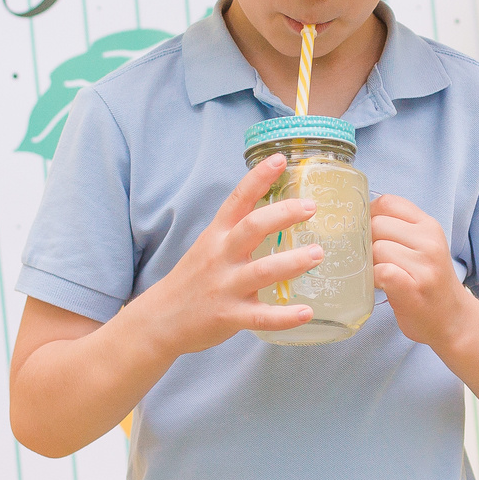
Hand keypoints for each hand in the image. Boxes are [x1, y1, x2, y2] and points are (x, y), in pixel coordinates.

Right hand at [131, 155, 327, 354]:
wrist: (161, 319)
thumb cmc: (193, 280)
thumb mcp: (209, 246)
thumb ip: (238, 231)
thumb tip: (278, 211)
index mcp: (217, 235)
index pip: (238, 200)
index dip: (258, 178)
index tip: (280, 159)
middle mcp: (221, 256)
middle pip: (252, 228)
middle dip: (283, 214)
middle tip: (311, 206)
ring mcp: (225, 287)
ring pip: (261, 271)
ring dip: (292, 262)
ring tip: (317, 254)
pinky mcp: (229, 316)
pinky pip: (261, 317)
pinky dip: (285, 316)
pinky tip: (306, 312)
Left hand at [371, 193, 472, 348]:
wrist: (453, 320)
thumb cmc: (429, 282)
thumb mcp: (423, 247)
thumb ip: (399, 229)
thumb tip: (358, 219)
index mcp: (428, 226)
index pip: (388, 202)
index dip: (368, 215)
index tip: (366, 233)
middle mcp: (429, 241)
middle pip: (376, 224)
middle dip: (366, 242)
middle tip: (371, 260)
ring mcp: (424, 265)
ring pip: (376, 249)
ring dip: (369, 264)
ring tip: (379, 276)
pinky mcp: (414, 288)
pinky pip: (382, 272)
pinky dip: (374, 279)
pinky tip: (381, 286)